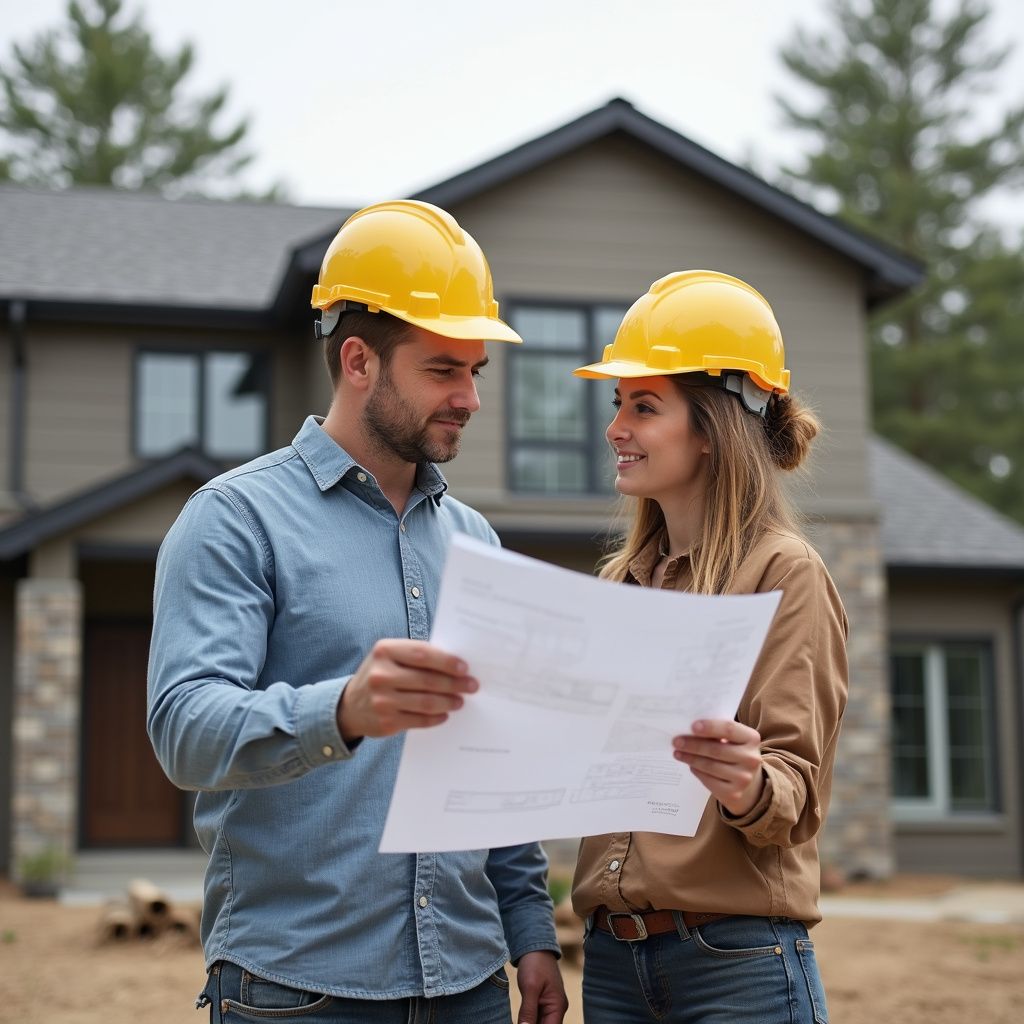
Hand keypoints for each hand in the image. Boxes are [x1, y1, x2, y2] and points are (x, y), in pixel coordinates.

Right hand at [336, 639, 477, 741]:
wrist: (350, 705)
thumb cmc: (381, 674)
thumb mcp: (390, 657)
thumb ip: (416, 656)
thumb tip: (455, 664)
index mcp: (384, 651)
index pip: (422, 654)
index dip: (446, 661)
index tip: (464, 667)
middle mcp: (381, 675)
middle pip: (427, 680)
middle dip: (454, 683)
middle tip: (471, 686)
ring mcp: (382, 700)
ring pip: (426, 702)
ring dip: (449, 702)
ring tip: (460, 700)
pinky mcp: (386, 722)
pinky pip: (419, 720)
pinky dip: (436, 717)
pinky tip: (445, 714)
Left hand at [515, 951, 567, 1023]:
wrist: (535, 946)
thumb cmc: (535, 963)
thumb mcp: (530, 987)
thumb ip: (528, 1011)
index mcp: (558, 1006)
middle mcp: (557, 1009)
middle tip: (518, 1021)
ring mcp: (550, 1006)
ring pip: (540, 1023)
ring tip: (519, 1019)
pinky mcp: (542, 1003)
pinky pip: (536, 1018)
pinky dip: (528, 1021)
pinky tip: (520, 1019)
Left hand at [672, 719, 764, 816]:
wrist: (747, 780)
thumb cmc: (733, 751)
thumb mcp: (732, 739)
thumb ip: (717, 732)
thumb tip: (688, 730)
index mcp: (751, 738)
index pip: (729, 729)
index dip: (710, 727)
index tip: (692, 726)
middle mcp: (751, 758)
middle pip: (716, 749)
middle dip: (693, 745)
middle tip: (676, 741)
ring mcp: (744, 778)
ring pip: (710, 766)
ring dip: (690, 758)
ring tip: (677, 753)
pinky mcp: (734, 793)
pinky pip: (709, 781)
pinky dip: (697, 771)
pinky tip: (690, 765)